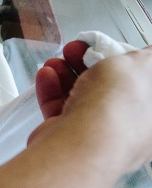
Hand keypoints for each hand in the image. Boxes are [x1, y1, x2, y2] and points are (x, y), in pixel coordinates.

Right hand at [30, 40, 151, 172]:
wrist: (81, 142)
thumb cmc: (119, 105)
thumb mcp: (145, 63)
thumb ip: (149, 56)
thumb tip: (148, 54)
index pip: (141, 82)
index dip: (125, 60)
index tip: (108, 45)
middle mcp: (131, 127)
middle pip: (110, 88)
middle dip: (90, 63)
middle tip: (77, 49)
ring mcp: (99, 135)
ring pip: (82, 97)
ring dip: (67, 74)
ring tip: (56, 61)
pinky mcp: (70, 139)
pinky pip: (61, 110)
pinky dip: (52, 90)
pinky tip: (46, 75)